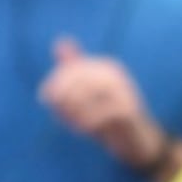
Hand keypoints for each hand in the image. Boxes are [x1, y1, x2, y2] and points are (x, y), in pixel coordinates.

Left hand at [41, 38, 166, 169]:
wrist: (137, 141)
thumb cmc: (107, 116)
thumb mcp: (87, 92)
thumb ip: (75, 69)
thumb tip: (60, 40)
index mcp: (105, 66)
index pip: (71, 68)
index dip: (54, 82)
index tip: (44, 99)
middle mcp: (115, 74)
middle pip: (76, 80)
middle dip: (60, 98)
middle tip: (58, 114)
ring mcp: (124, 91)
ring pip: (84, 96)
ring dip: (70, 112)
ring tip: (70, 123)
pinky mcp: (128, 110)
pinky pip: (98, 114)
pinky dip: (83, 123)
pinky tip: (80, 130)